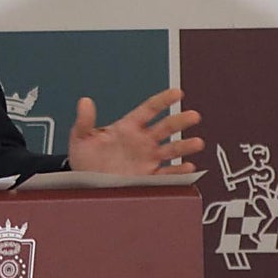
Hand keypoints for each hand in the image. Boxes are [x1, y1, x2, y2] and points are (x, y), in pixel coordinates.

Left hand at [67, 88, 202, 175]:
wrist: (86, 184)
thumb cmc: (85, 158)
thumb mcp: (80, 138)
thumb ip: (84, 120)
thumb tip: (84, 101)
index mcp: (128, 127)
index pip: (149, 109)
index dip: (163, 100)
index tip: (178, 93)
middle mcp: (142, 142)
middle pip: (165, 127)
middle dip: (180, 121)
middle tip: (193, 116)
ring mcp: (147, 159)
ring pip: (171, 150)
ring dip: (184, 146)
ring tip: (197, 143)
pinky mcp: (148, 177)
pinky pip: (166, 174)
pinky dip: (178, 172)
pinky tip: (188, 168)